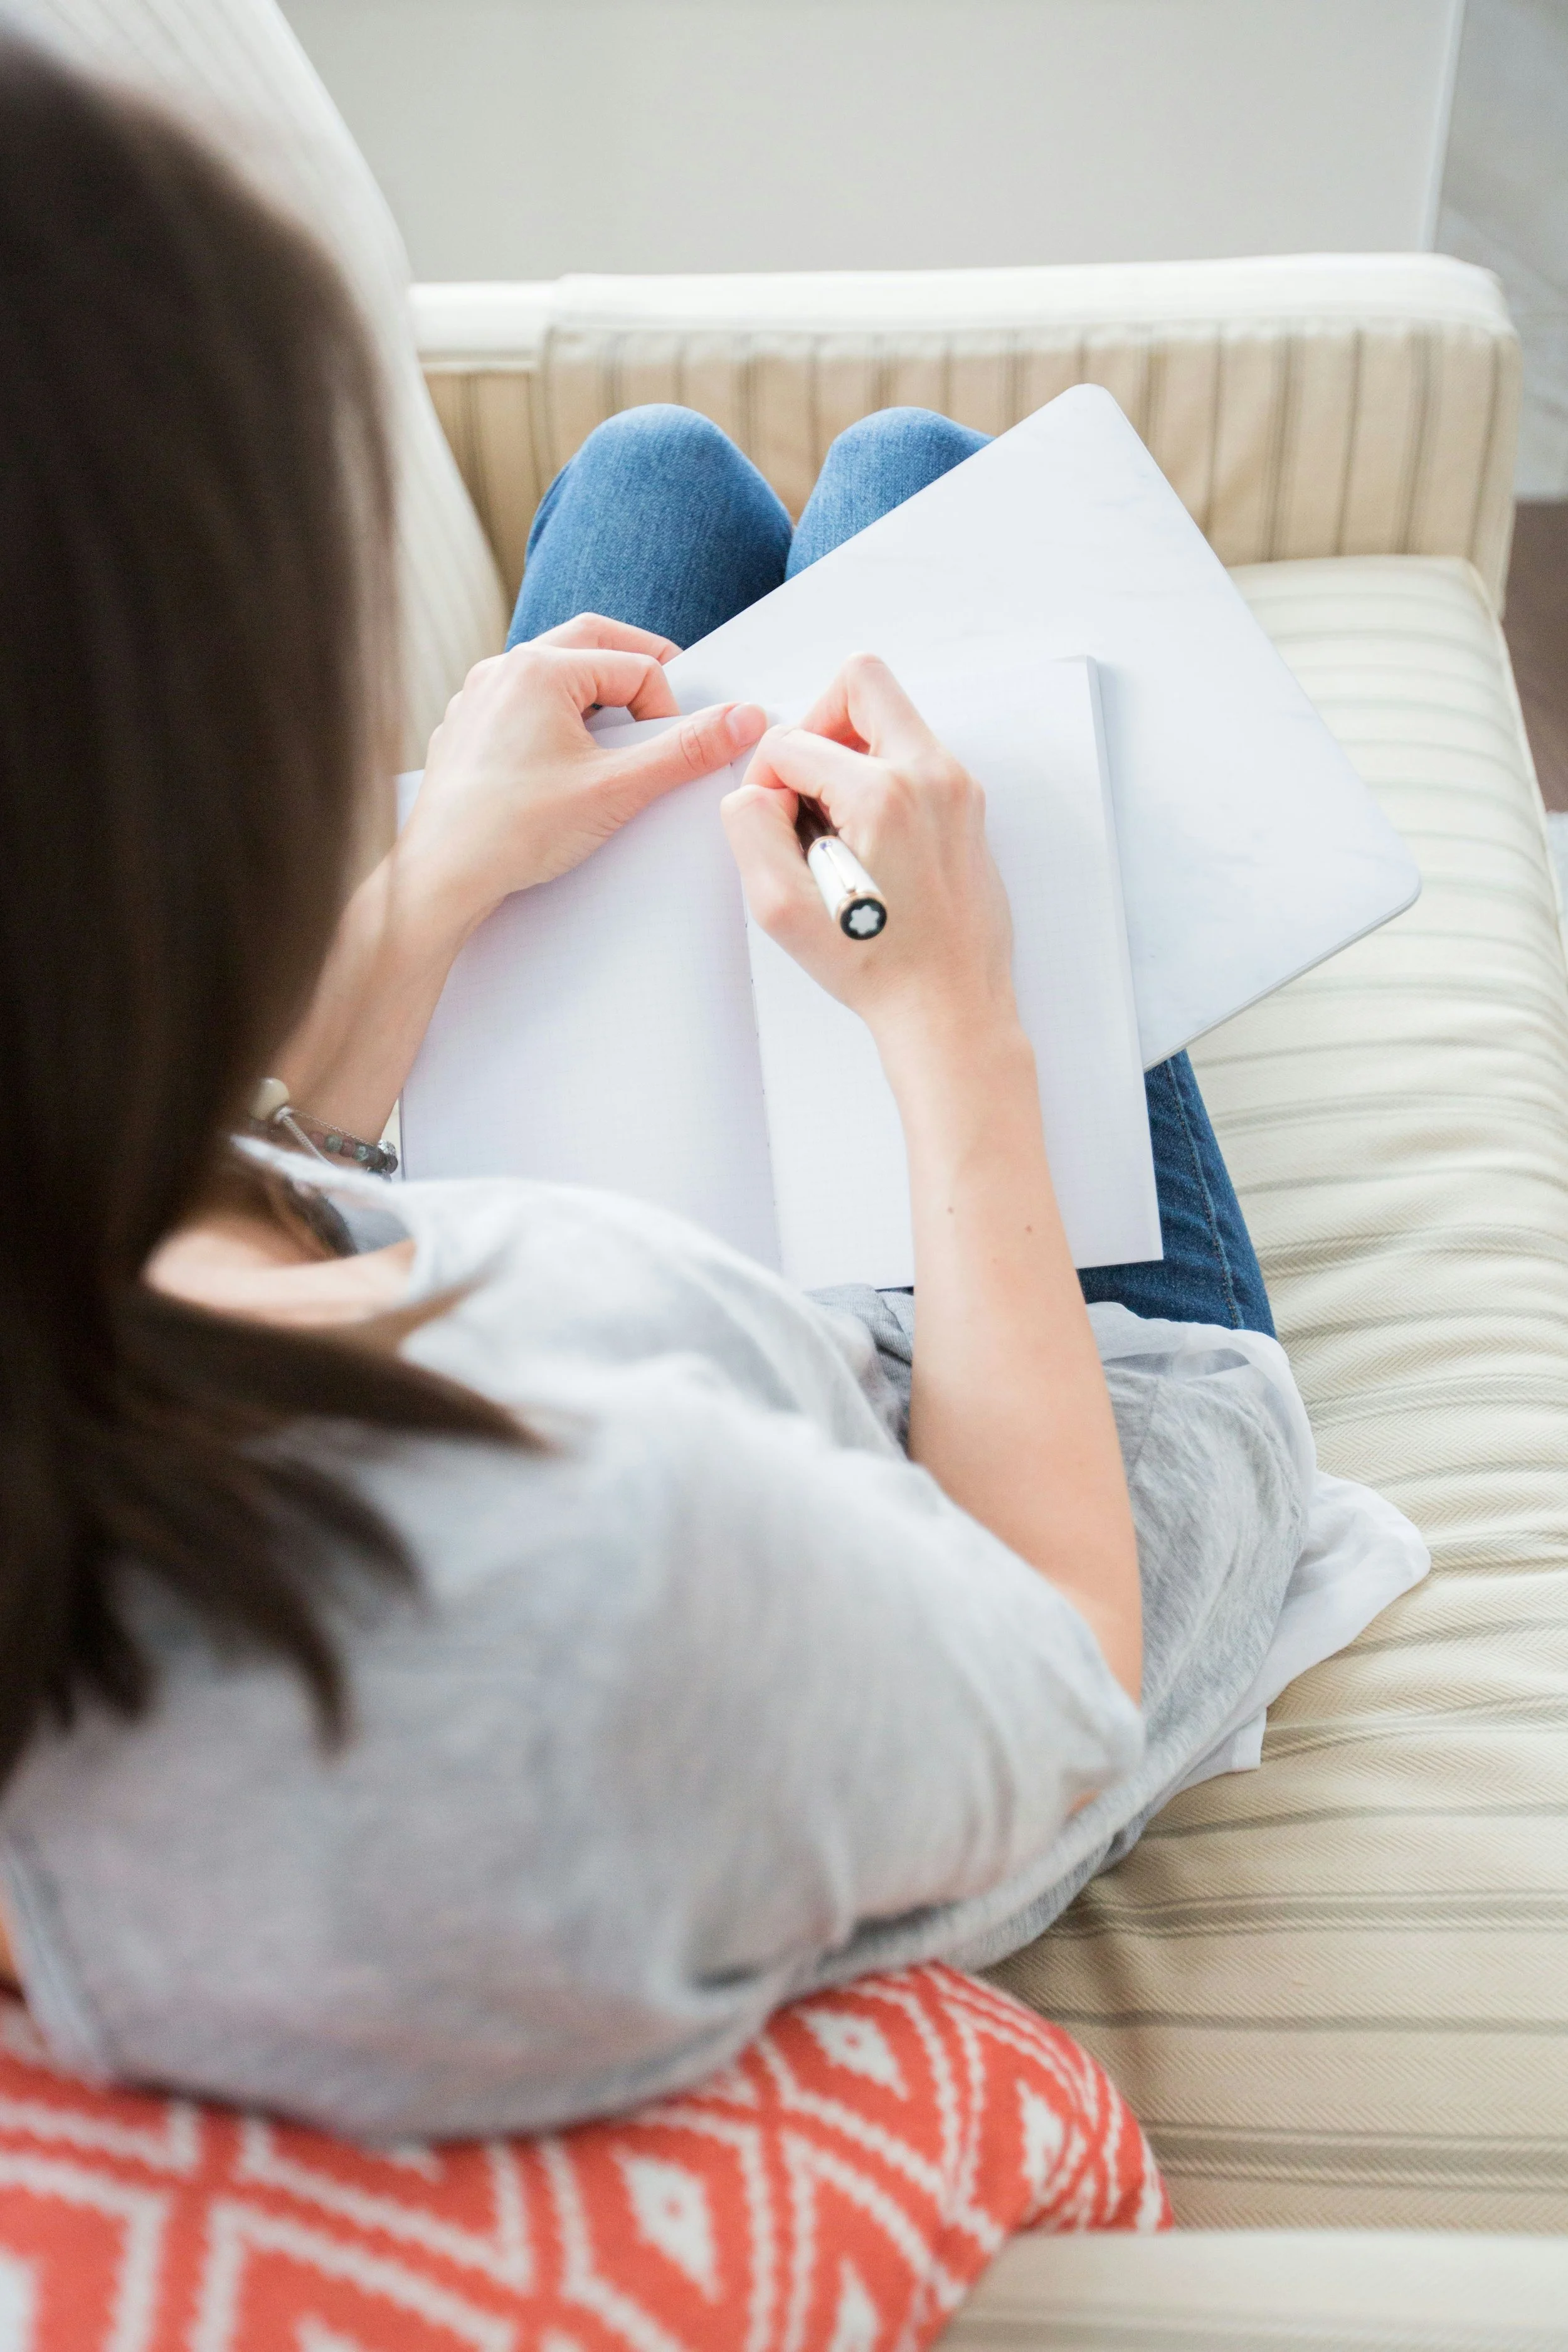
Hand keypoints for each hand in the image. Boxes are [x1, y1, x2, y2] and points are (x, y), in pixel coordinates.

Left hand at [401, 613, 764, 930]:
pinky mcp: (466, 730)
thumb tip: (740, 720)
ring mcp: (478, 698)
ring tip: (613, 741)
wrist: (441, 877)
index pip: (635, 665)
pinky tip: (565, 764)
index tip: (671, 751)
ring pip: (554, 673)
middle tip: (663, 710)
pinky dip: (555, 718)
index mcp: (540, 668)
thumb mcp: (617, 789)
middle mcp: (503, 670)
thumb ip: (684, 751)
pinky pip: (522, 703)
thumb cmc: (512, 831)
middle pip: (591, 643)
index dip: (667, 707)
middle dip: (636, 672)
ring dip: (593, 695)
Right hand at [720, 654, 1017, 1062]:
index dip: (764, 779)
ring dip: (848, 754)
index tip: (774, 825)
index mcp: (885, 793)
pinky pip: (914, 758)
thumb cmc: (879, 968)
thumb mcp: (781, 908)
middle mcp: (932, 776)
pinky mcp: (968, 808)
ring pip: (891, 718)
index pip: (793, 741)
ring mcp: (958, 788)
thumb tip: (758, 790)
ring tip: (835, 823)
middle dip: (815, 723)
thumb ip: (749, 827)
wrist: (949, 1010)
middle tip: (804, 783)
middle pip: (862, 681)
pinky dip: (879, 779)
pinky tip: (866, 840)